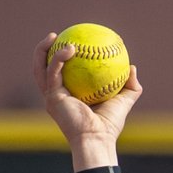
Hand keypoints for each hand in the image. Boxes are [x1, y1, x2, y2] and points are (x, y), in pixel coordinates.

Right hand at [33, 32, 142, 170]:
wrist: (98, 138)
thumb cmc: (110, 124)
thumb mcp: (124, 101)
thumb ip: (130, 85)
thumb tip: (132, 67)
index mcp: (68, 95)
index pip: (60, 73)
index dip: (61, 57)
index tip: (71, 41)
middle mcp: (56, 94)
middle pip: (43, 68)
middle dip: (44, 50)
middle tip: (57, 35)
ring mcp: (51, 96)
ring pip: (40, 67)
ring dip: (43, 50)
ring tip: (54, 36)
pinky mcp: (52, 97)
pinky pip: (53, 72)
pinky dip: (59, 58)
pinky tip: (69, 48)